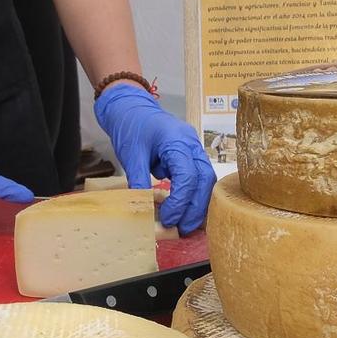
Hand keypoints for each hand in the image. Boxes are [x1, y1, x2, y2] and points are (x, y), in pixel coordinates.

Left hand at [92, 83, 215, 232]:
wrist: (131, 107)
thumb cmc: (131, 126)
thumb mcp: (131, 155)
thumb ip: (139, 181)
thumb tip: (146, 210)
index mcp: (177, 140)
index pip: (188, 176)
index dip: (181, 201)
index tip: (169, 219)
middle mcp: (192, 144)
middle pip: (205, 180)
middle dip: (196, 208)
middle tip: (182, 229)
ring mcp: (194, 149)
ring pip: (206, 181)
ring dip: (197, 204)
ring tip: (184, 225)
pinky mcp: (191, 155)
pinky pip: (198, 178)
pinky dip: (193, 195)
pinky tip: (184, 211)